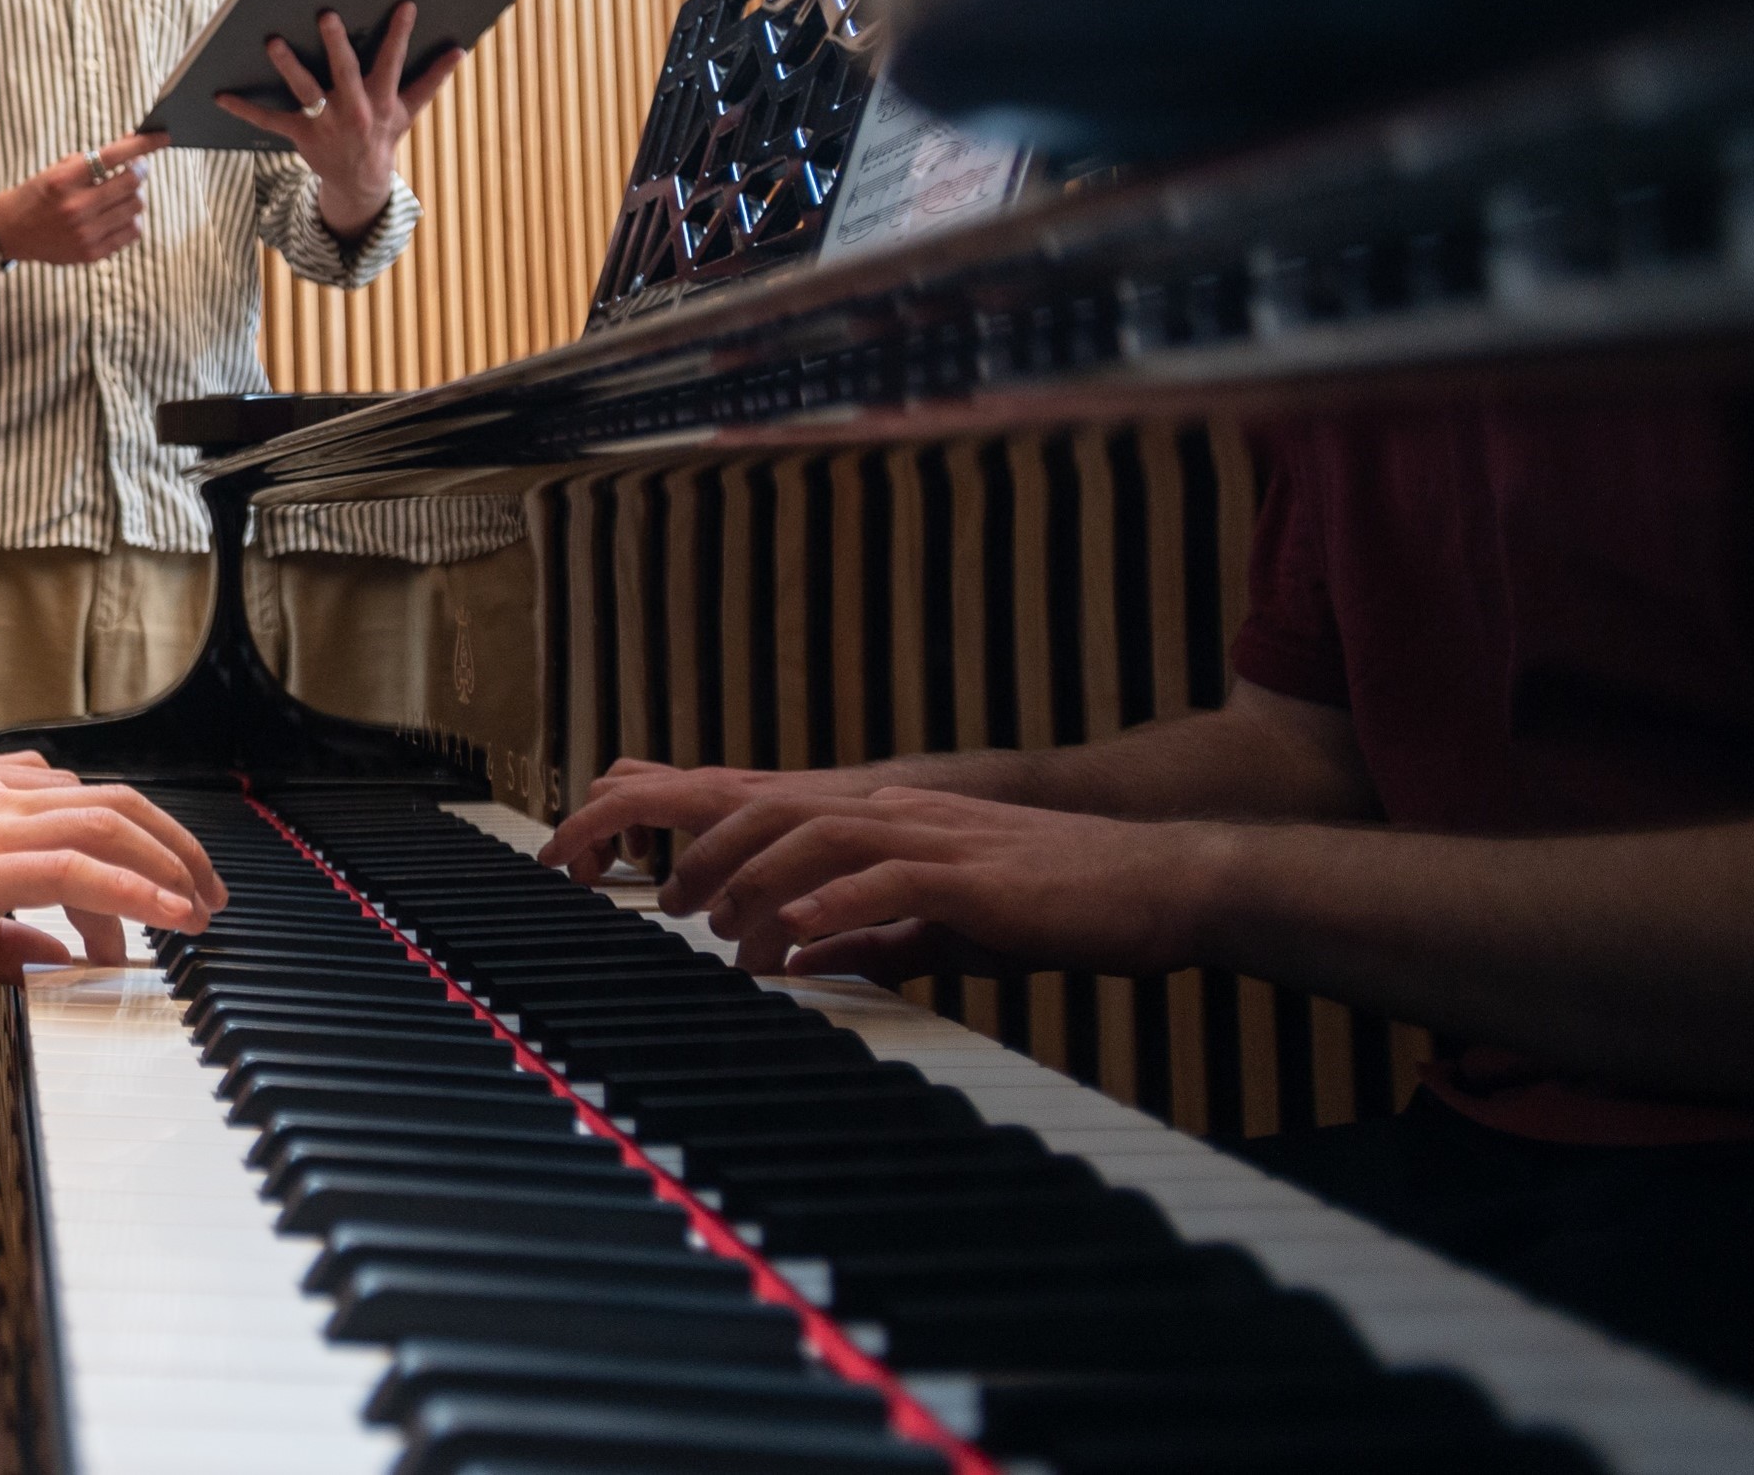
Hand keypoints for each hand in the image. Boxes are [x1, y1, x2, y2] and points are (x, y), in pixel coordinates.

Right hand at [0, 129, 170, 266]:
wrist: (9, 231)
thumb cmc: (38, 194)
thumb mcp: (57, 170)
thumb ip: (93, 160)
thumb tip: (133, 145)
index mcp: (63, 180)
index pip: (113, 155)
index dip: (143, 144)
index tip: (162, 137)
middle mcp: (75, 207)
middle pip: (131, 183)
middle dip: (140, 170)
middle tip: (137, 166)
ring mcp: (84, 233)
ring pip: (136, 207)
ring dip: (135, 195)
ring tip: (122, 192)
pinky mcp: (92, 253)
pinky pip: (132, 232)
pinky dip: (132, 218)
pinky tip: (119, 213)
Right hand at [0, 770, 230, 979]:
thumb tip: (52, 961)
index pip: (85, 806)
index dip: (139, 841)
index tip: (168, 885)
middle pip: (117, 803)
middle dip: (176, 846)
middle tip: (210, 894)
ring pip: (110, 825)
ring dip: (169, 864)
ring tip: (202, 910)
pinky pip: (79, 867)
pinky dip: (135, 889)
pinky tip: (165, 917)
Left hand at [211, 2, 460, 229]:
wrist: (361, 181)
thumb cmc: (384, 134)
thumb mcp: (410, 109)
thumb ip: (431, 79)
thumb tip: (460, 50)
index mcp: (381, 99)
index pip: (393, 61)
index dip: (400, 34)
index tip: (405, 4)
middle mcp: (354, 110)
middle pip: (345, 72)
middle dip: (336, 44)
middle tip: (326, 14)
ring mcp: (326, 123)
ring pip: (306, 90)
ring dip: (289, 66)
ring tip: (273, 41)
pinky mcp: (301, 135)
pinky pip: (269, 121)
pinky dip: (244, 109)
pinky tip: (220, 94)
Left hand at [560, 764, 1220, 979]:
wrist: (1156, 883)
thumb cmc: (1050, 903)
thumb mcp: (936, 921)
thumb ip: (864, 933)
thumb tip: (798, 958)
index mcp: (872, 815)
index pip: (747, 795)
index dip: (667, 811)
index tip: (597, 844)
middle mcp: (887, 809)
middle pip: (754, 799)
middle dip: (675, 834)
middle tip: (630, 887)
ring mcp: (928, 835)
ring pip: (806, 833)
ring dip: (745, 877)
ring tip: (705, 924)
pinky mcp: (970, 877)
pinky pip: (883, 883)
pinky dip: (828, 908)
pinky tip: (790, 938)